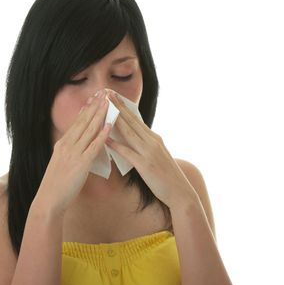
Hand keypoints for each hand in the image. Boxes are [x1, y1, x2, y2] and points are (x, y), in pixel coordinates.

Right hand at [34, 90, 111, 214]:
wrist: (48, 200)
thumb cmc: (56, 185)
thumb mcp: (60, 163)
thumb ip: (70, 152)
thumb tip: (81, 145)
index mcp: (62, 144)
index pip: (76, 122)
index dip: (86, 109)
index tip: (93, 98)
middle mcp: (67, 145)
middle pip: (83, 121)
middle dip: (94, 106)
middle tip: (103, 92)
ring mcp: (74, 153)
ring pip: (89, 129)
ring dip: (100, 114)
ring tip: (108, 102)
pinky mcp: (81, 163)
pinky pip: (94, 146)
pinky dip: (103, 134)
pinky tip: (110, 125)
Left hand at [105, 91, 195, 209]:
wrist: (180, 191)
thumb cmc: (166, 176)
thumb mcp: (157, 155)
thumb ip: (146, 145)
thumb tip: (133, 139)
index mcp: (154, 138)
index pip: (136, 119)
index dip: (124, 107)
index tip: (114, 96)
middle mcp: (152, 141)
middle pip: (131, 121)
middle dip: (118, 106)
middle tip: (107, 93)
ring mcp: (148, 152)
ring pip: (129, 132)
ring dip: (115, 119)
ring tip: (103, 109)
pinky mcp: (145, 165)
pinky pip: (127, 152)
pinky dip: (116, 145)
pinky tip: (105, 140)